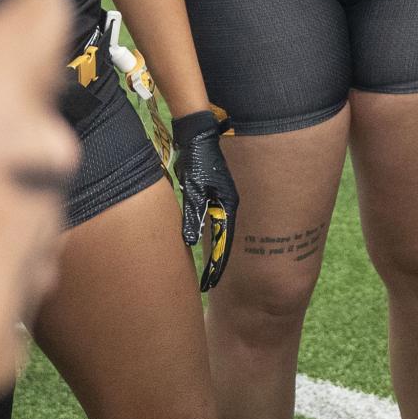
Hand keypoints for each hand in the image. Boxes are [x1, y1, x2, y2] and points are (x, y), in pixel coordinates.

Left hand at [170, 111, 239, 291]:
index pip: (224, 242)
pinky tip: (205, 243)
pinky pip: (214, 220)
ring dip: (215, 250)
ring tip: (208, 272)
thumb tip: (188, 241)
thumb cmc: (197, 159)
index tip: (209, 284)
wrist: (198, 133)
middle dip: (217, 263)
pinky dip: (210, 235)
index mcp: (228, 204)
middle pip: (224, 239)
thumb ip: (192, 215)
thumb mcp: (193, 188)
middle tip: (207, 285)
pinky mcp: (215, 193)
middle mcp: (229, 204)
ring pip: (220, 231)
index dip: (217, 265)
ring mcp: (223, 198)